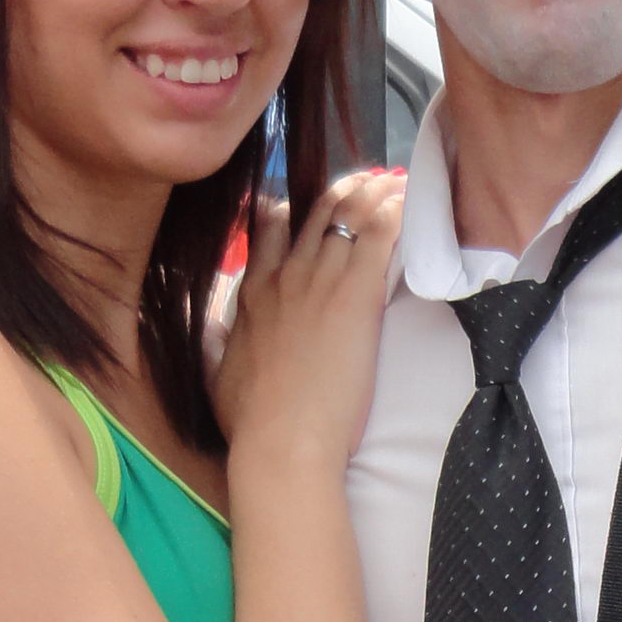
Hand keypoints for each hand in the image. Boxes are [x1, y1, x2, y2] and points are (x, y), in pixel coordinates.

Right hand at [213, 167, 405, 465]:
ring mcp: (319, 282)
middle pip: (315, 215)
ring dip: (373, 193)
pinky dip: (393, 211)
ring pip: (348, 216)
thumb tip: (215, 329)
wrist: (282, 440)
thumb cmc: (251, 421)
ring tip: (392, 181)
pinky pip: (378, 234)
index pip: (268, 230)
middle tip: (365, 183)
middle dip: (342, 192)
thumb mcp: (219, 374)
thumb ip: (220, 342)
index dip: (290, 209)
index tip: (305, 204)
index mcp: (252, 293)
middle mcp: (284, 277)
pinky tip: (406, 199)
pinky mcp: (356, 294)